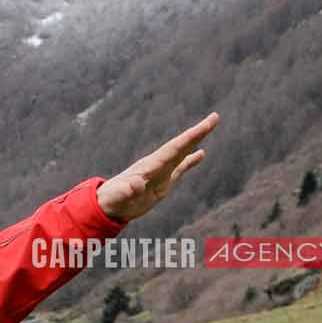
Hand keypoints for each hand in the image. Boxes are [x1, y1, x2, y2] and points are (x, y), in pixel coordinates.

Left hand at [97, 112, 218, 221]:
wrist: (106, 205)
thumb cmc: (112, 201)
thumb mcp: (119, 196)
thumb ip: (127, 191)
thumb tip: (135, 186)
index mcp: (151, 166)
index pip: (175, 148)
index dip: (191, 137)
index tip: (205, 125)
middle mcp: (158, 164)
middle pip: (181, 145)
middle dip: (198, 133)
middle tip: (215, 117)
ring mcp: (160, 172)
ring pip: (182, 153)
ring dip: (196, 141)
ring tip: (210, 126)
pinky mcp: (162, 182)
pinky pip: (180, 168)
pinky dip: (191, 160)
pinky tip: (202, 153)